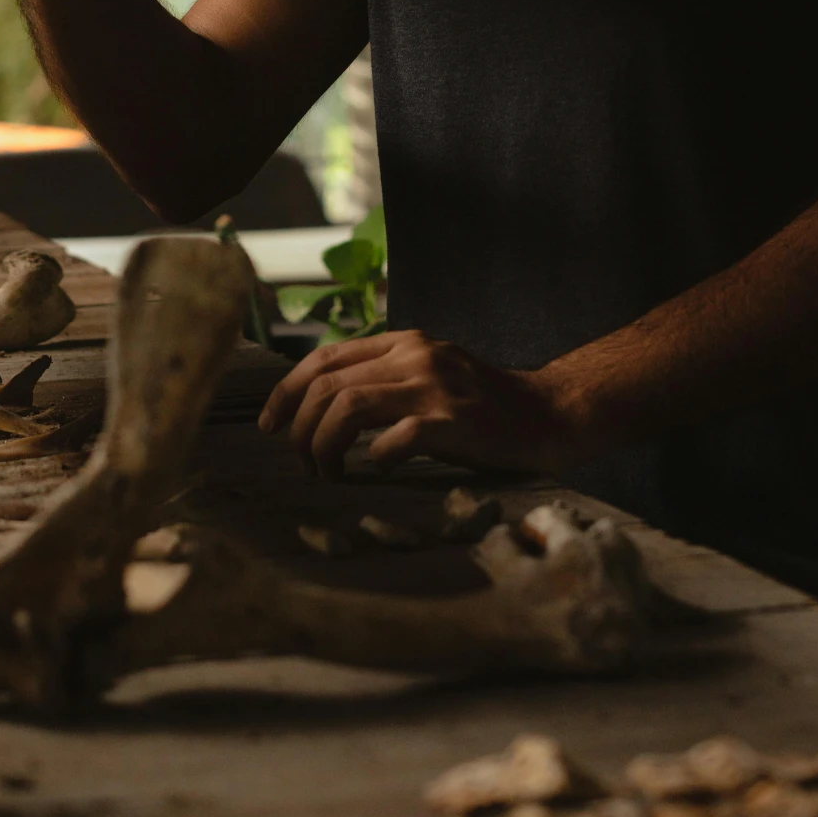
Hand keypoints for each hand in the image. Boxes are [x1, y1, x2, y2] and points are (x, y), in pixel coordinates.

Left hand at [257, 327, 584, 482]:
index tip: (270, 425)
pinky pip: (392, 440)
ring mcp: (434, 387)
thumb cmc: (482, 405)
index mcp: (404, 342)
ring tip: (327, 474)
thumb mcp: (430, 373)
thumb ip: (385, 377)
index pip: (324, 358)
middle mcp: (415, 356)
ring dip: (323, 446)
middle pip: (327, 384)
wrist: (546, 415)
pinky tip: (377, 471)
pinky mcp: (453, 422)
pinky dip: (373, 459)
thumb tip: (322, 405)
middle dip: (299, 428)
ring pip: (347, 406)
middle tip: (301, 463)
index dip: (286, 392)